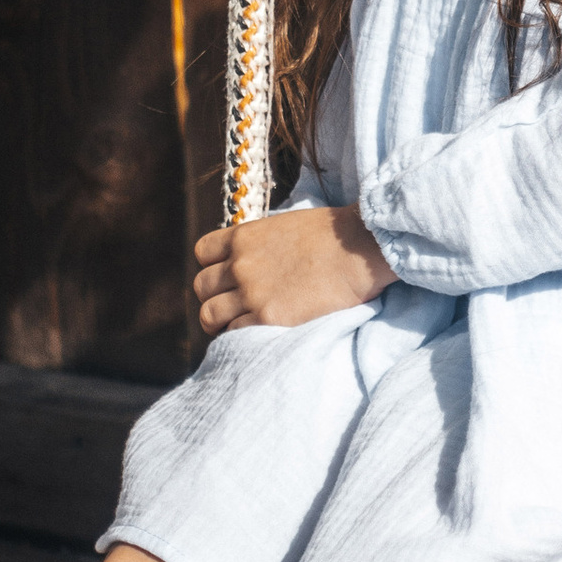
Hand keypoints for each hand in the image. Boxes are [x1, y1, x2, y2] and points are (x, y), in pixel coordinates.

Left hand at [194, 205, 393, 336]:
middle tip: (229, 307)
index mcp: (244, 237)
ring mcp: (251, 292)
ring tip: (234, 327)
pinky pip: (234, 333)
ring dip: (218, 322)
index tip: (226, 277)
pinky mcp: (268, 317)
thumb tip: (257, 260)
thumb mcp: (286, 226)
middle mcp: (240, 264)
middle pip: (201, 287)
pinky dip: (238, 335)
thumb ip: (262, 244)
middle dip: (212, 297)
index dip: (212, 267)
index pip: (202, 253)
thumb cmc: (334, 235)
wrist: (359, 248)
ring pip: (209, 314)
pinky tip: (255, 333)